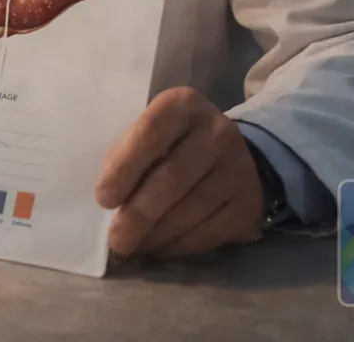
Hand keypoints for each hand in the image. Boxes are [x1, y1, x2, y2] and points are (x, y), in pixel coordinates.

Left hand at [94, 87, 265, 258]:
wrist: (229, 152)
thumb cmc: (170, 142)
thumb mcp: (148, 132)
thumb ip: (127, 155)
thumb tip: (108, 203)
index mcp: (183, 105)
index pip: (150, 134)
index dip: (124, 169)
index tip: (103, 199)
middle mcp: (217, 131)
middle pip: (172, 178)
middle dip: (138, 215)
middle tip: (115, 241)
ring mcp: (239, 167)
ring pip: (192, 210)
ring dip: (157, 235)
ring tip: (133, 247)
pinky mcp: (250, 202)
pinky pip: (211, 231)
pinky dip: (180, 245)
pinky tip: (160, 248)